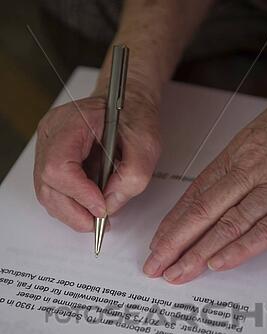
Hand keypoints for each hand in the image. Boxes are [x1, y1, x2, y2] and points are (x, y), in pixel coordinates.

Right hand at [34, 82, 160, 231]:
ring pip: (48, 194)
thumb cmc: (133, 117)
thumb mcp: (146, 144)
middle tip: (100, 222)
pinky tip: (90, 208)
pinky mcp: (53, 161)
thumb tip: (109, 205)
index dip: (79, 193)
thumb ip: (132, 177)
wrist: (127, 104)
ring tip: (97, 217)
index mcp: (71, 123)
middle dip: (75, 211)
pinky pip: (54, 192)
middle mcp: (52, 135)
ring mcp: (48, 149)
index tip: (102, 207)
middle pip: (48, 185)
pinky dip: (72, 207)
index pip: (59, 166)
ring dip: (73, 213)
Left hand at [143, 84, 266, 282]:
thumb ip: (231, 171)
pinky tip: (219, 263)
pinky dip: (241, 248)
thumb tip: (208, 198)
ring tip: (178, 272)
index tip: (157, 244)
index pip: (194, 197)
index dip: (172, 224)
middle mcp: (249, 173)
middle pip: (202, 213)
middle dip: (174, 243)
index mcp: (234, 158)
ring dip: (199, 252)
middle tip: (156, 265)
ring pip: (228, 224)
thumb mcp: (253, 140)